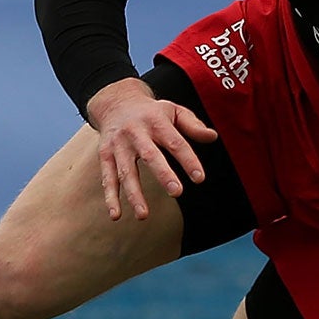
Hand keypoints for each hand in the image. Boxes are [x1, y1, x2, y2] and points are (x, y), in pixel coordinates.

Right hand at [83, 76, 217, 222]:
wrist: (116, 103)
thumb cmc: (152, 113)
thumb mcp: (173, 111)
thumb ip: (193, 125)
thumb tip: (213, 137)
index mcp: (156, 122)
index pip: (176, 142)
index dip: (188, 160)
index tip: (199, 178)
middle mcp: (136, 132)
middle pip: (150, 155)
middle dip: (163, 175)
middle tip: (177, 193)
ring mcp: (118, 144)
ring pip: (126, 171)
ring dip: (134, 194)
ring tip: (143, 215)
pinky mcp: (105, 154)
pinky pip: (107, 178)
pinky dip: (110, 197)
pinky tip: (116, 215)